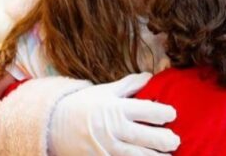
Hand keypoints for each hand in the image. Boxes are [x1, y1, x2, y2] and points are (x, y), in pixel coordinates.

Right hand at [50, 73, 179, 155]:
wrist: (50, 125)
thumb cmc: (81, 105)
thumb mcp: (104, 91)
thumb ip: (129, 85)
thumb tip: (150, 76)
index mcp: (116, 108)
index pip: (147, 110)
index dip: (164, 113)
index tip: (172, 115)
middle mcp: (113, 129)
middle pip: (146, 137)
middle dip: (164, 140)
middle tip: (175, 142)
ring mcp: (106, 148)